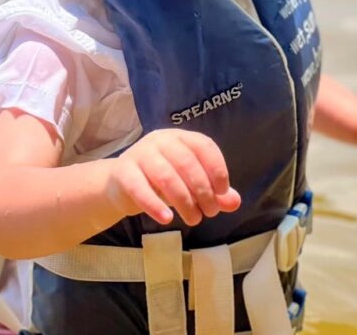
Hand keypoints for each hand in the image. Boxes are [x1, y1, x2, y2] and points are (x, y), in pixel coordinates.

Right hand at [106, 129, 240, 225]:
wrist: (121, 184)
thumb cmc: (161, 181)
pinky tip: (168, 219)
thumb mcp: (190, 184)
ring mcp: (140, 153)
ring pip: (166, 176)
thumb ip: (214, 192)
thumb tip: (235, 202)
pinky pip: (140, 188)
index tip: (223, 192)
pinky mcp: (123, 172)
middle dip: (203, 190)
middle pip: (186, 162)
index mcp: (179, 137)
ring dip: (184, 201)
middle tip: (210, 212)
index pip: (203, 145)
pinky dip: (155, 205)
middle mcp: (160, 140)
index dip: (217, 168)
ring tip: (194, 219)